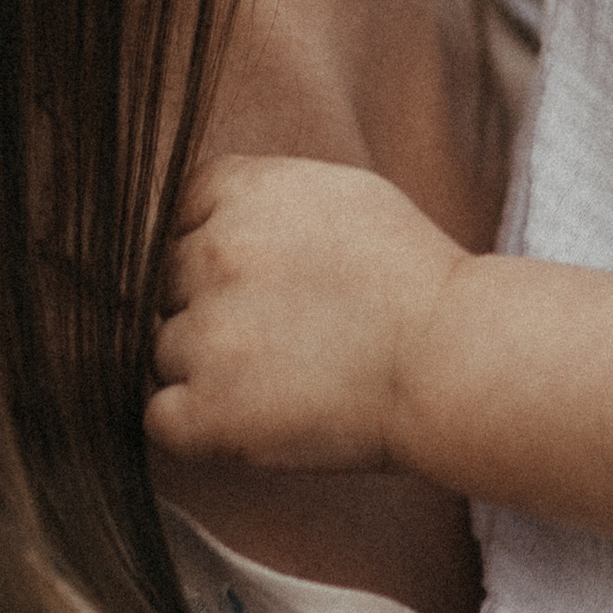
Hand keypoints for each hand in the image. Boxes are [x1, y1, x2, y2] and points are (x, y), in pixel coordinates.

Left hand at [145, 155, 469, 477]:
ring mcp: (206, 334)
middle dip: (208, 303)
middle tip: (276, 331)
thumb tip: (200, 216)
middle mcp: (212, 254)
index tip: (254, 276)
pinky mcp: (209, 410)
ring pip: (163, 347)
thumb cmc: (411, 279)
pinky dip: (193, 421)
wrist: (453, 360)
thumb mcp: (339, 193)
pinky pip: (159, 414)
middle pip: (165, 280)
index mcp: (243, 192)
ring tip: (279, 375)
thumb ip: (260, 196)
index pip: (178, 211)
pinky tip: (247, 415)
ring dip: (205, 365)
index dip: (209, 245)